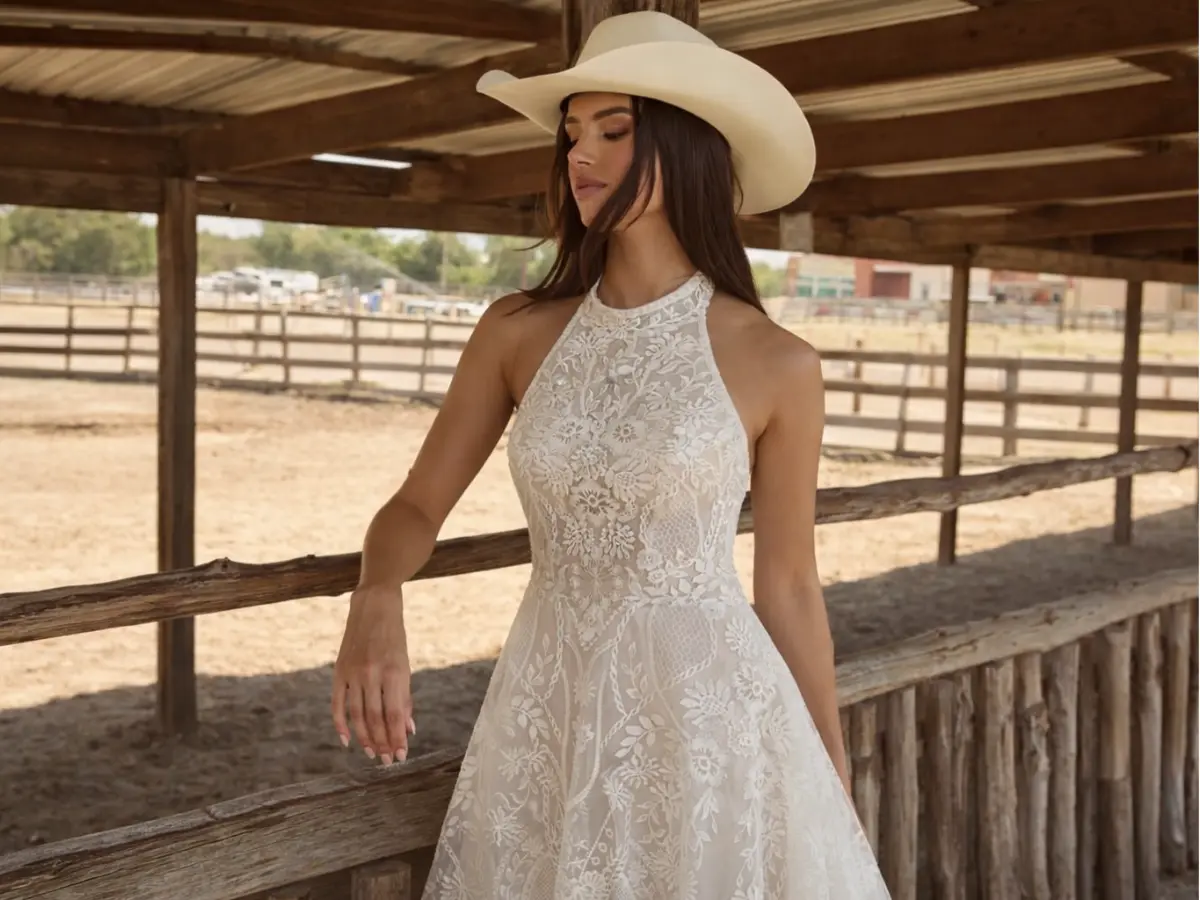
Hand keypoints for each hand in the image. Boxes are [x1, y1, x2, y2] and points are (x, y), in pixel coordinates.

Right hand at [331, 585, 414, 764]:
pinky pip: (338, 703)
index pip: (395, 714)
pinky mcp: (339, 670)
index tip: (401, 756)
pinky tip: (347, 740)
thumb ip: (405, 698)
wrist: (374, 607)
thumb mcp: (406, 665)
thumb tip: (408, 729)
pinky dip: (341, 724)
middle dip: (382, 742)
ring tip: (371, 754)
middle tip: (386, 761)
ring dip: (364, 737)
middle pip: (375, 718)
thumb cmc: (395, 639)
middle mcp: (373, 674)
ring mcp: (354, 672)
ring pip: (357, 714)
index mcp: (395, 672)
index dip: (397, 737)